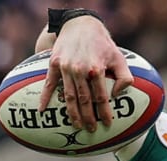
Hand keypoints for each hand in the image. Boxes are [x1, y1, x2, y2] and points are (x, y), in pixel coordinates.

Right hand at [39, 16, 131, 131]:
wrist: (80, 24)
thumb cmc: (102, 44)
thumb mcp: (118, 57)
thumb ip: (124, 77)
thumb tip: (117, 94)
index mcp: (96, 69)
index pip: (101, 97)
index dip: (105, 112)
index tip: (108, 124)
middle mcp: (80, 70)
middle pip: (84, 100)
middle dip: (88, 118)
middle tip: (91, 130)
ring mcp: (65, 68)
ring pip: (68, 96)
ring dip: (72, 114)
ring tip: (76, 126)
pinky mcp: (54, 64)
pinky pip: (49, 84)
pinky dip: (44, 98)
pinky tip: (42, 110)